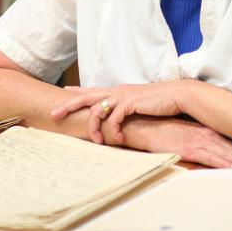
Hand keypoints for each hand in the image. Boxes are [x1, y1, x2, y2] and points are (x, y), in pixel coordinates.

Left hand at [50, 82, 185, 143]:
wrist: (178, 95)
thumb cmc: (161, 102)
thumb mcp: (140, 105)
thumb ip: (128, 109)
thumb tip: (120, 119)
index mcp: (119, 91)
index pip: (93, 90)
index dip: (77, 91)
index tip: (64, 91)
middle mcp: (117, 91)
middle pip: (86, 96)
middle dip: (68, 105)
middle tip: (53, 114)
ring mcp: (123, 96)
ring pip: (97, 109)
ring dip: (94, 127)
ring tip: (98, 141)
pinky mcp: (130, 103)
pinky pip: (114, 118)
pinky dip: (114, 130)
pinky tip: (118, 139)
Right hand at [120, 116, 231, 171]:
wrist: (142, 124)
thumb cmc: (162, 131)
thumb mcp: (184, 136)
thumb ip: (199, 142)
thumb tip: (211, 151)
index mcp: (207, 131)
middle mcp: (206, 134)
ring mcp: (198, 140)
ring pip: (227, 154)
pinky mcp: (188, 147)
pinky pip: (209, 157)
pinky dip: (223, 163)